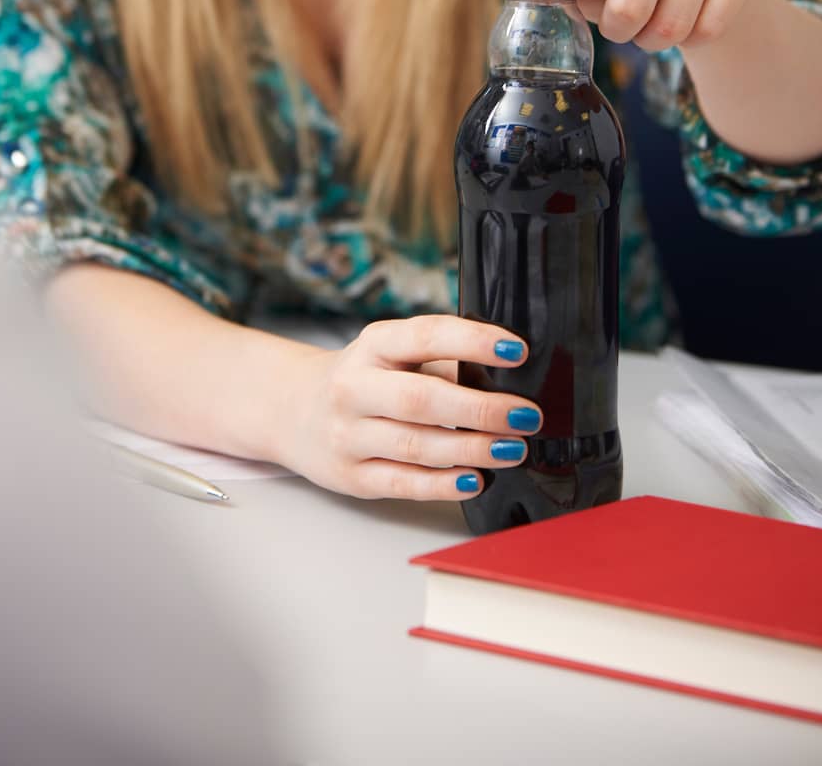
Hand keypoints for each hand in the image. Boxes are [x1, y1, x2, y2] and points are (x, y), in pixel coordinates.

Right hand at [276, 316, 543, 501]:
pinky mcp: (351, 476)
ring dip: (472, 449)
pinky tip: (475, 479)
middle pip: (422, 398)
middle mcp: (355, 386)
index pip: (426, 336)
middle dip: (481, 408)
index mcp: (373, 344)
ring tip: (513, 449)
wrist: (295, 410)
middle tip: (526, 415)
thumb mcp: (393, 354)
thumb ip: (440, 361)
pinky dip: (443, 484)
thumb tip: (505, 378)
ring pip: (416, 445)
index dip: (474, 342)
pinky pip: (403, 483)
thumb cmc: (366, 378)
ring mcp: (348, 434)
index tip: (518, 352)